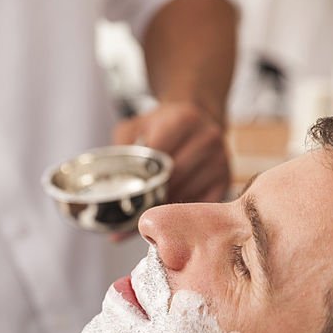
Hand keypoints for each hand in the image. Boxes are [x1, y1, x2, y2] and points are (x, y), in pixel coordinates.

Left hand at [113, 101, 230, 203]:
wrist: (199, 117)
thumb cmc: (163, 125)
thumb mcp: (136, 126)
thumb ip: (121, 151)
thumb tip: (107, 196)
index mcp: (183, 119)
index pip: (159, 156)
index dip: (141, 179)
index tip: (125, 199)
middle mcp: (207, 137)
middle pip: (174, 178)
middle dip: (152, 197)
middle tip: (135, 213)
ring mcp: (220, 159)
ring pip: (188, 194)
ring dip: (167, 208)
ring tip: (151, 213)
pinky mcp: (226, 178)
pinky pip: (202, 205)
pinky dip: (184, 214)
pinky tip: (171, 215)